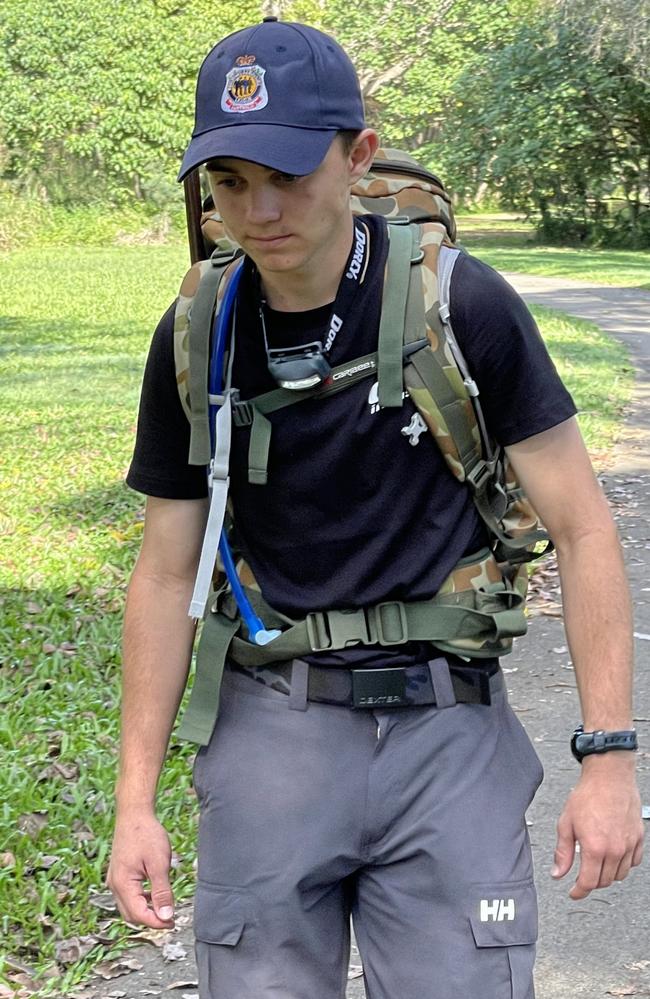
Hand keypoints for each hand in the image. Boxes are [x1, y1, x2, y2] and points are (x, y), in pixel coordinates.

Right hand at [107, 809, 175, 927]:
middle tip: (170, 919)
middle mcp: (114, 885)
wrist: (134, 814)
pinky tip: (154, 894)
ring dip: (145, 911)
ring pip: (128, 906)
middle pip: (131, 915)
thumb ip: (162, 892)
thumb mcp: (159, 864)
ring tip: (165, 908)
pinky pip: (128, 896)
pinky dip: (141, 900)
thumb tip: (166, 916)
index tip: (173, 923)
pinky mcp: (118, 874)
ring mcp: (114, 880)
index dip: (156, 923)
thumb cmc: (146, 835)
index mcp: (122, 884)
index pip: (138, 915)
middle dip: (150, 920)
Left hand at [552, 754, 643, 898]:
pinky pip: (633, 862)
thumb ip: (563, 852)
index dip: (579, 892)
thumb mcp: (566, 823)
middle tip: (582, 875)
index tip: (574, 893)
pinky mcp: (638, 838)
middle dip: (591, 882)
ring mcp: (629, 845)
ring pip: (620, 875)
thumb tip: (558, 873)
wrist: (609, 777)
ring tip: (597, 864)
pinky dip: (623, 865)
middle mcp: (614, 850)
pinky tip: (613, 856)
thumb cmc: (587, 795)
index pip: (588, 883)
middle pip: (604, 881)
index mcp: (595, 847)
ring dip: (607, 875)